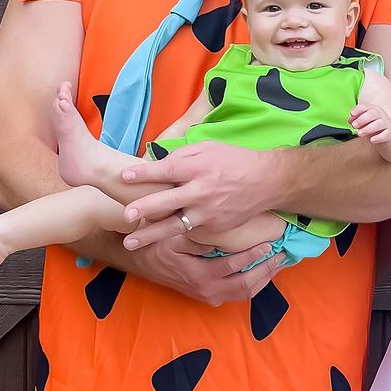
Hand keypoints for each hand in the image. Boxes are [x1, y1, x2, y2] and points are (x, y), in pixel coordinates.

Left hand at [120, 142, 283, 247]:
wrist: (267, 181)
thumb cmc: (234, 160)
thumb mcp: (208, 147)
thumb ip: (182, 155)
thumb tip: (159, 164)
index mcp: (197, 166)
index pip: (165, 169)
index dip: (143, 174)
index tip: (123, 176)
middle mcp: (201, 190)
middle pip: (166, 201)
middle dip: (143, 209)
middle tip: (125, 216)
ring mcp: (208, 211)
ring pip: (174, 225)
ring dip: (150, 235)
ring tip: (130, 243)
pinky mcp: (215, 226)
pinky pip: (190, 232)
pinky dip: (173, 235)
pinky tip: (156, 241)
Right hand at [128, 228, 286, 305]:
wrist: (141, 261)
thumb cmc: (158, 245)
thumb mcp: (173, 236)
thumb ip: (196, 235)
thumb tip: (220, 228)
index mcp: (199, 276)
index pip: (234, 266)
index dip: (254, 255)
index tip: (271, 243)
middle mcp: (207, 291)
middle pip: (247, 285)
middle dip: (267, 270)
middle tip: (284, 254)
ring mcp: (210, 297)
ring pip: (246, 293)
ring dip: (265, 278)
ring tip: (280, 262)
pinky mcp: (211, 297)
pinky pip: (239, 293)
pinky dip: (256, 282)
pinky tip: (266, 270)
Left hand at [349, 103, 390, 144]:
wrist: (389, 132)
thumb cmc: (373, 125)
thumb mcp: (365, 120)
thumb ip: (356, 119)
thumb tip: (350, 120)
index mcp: (373, 109)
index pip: (366, 106)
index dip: (358, 109)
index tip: (351, 114)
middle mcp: (380, 115)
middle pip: (372, 114)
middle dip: (362, 119)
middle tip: (354, 125)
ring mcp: (386, 124)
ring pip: (379, 124)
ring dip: (368, 128)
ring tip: (359, 134)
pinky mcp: (389, 133)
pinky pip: (385, 134)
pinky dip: (379, 137)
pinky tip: (372, 140)